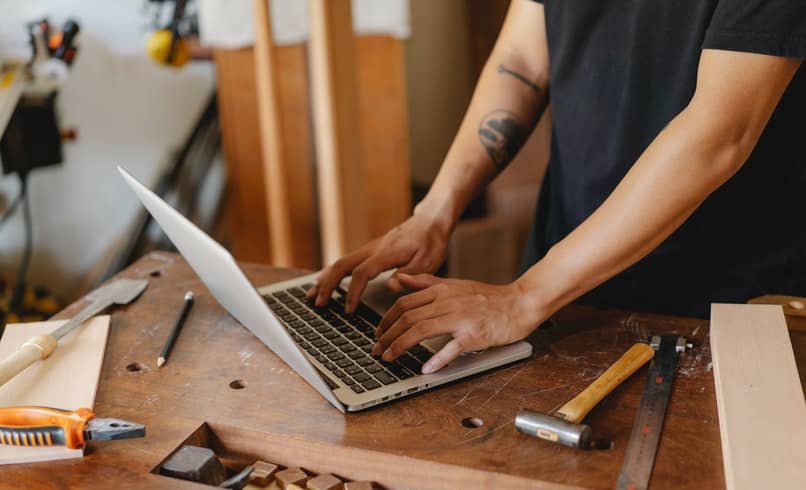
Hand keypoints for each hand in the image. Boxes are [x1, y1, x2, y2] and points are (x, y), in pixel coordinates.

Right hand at [307, 212, 452, 312]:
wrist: (430, 220)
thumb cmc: (431, 241)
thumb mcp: (429, 260)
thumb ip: (410, 274)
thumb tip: (391, 286)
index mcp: (386, 253)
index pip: (362, 273)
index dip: (353, 292)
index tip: (349, 310)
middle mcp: (373, 248)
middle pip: (342, 265)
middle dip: (328, 285)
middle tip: (318, 304)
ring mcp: (369, 248)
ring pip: (341, 262)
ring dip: (325, 279)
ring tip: (312, 296)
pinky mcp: (370, 250)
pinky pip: (346, 261)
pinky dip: (332, 272)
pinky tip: (324, 281)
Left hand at [373, 273, 539, 372]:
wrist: (519, 303)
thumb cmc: (487, 298)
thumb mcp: (453, 284)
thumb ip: (425, 283)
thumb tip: (399, 279)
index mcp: (441, 290)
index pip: (404, 303)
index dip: (386, 319)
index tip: (378, 333)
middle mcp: (448, 302)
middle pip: (408, 317)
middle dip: (387, 335)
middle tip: (377, 349)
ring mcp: (461, 318)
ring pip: (422, 330)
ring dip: (401, 346)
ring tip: (389, 358)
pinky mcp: (475, 335)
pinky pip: (452, 348)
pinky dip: (437, 360)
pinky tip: (425, 369)